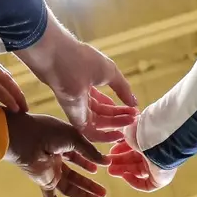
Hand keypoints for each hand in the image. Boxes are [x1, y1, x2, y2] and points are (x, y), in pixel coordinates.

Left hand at [3, 111, 108, 196]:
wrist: (24, 138)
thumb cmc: (48, 131)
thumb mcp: (75, 138)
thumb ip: (90, 151)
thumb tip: (107, 162)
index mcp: (61, 145)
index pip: (77, 156)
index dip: (88, 163)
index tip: (100, 168)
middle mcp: (55, 160)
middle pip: (75, 177)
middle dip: (90, 185)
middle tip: (104, 193)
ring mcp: (49, 172)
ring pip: (69, 188)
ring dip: (84, 195)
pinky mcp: (43, 181)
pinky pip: (50, 196)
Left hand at [17, 25, 138, 139]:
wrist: (62, 60)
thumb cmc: (83, 60)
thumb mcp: (110, 72)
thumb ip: (123, 88)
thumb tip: (134, 102)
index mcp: (87, 85)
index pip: (103, 101)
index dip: (118, 107)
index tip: (132, 109)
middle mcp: (82, 99)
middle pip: (103, 113)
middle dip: (119, 116)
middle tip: (133, 118)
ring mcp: (78, 110)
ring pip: (99, 123)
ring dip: (116, 125)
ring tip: (130, 123)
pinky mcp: (75, 119)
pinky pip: (91, 133)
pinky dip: (105, 136)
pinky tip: (118, 134)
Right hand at [107, 137, 176, 192]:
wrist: (160, 140)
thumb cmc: (145, 132)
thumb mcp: (130, 131)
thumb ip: (124, 136)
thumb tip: (117, 138)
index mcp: (149, 141)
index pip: (134, 148)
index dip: (121, 150)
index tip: (111, 151)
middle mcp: (154, 154)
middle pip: (134, 161)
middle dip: (120, 162)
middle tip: (107, 163)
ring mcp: (158, 167)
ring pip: (138, 172)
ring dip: (123, 171)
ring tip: (110, 170)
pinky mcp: (161, 180)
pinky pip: (146, 185)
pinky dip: (134, 182)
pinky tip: (125, 175)